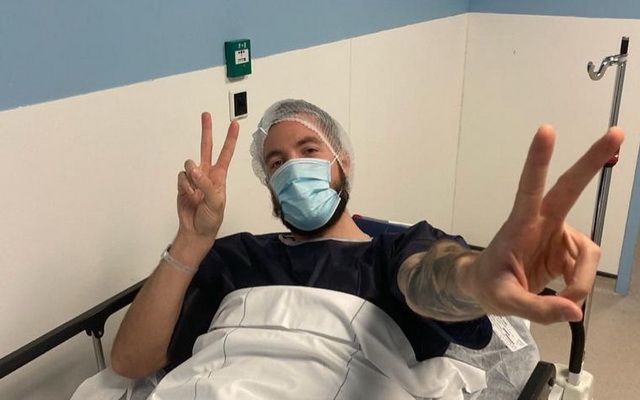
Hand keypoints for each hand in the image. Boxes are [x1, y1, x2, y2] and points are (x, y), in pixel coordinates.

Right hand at [177, 113, 238, 240]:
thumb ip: (206, 185)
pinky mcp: (183, 183)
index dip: (230, 138)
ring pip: (189, 165)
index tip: (234, 124)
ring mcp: (194, 178)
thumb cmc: (211, 218)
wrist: (196, 230)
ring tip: (196, 194)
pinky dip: (184, 187)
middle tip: (206, 115)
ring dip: (192, 179)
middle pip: (206, 147)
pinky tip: (189, 196)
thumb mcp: (216, 203)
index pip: (226, 153)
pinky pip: (181, 177)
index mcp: (220, 176)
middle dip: (206, 131)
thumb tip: (195, 170)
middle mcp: (207, 173)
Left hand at [463, 125, 623, 323]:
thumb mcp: (503, 300)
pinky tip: (563, 297)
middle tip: (616, 132)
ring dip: (579, 282)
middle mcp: (543, 222)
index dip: (538, 162)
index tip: (546, 130)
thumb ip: (536, 308)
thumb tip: (574, 310)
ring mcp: (558, 234)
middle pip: (570, 188)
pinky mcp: (567, 249)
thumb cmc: (488, 284)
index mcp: (520, 225)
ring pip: (588, 255)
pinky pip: (585, 270)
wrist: (486, 288)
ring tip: (560, 303)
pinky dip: (578, 288)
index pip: (529, 189)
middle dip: (592, 161)